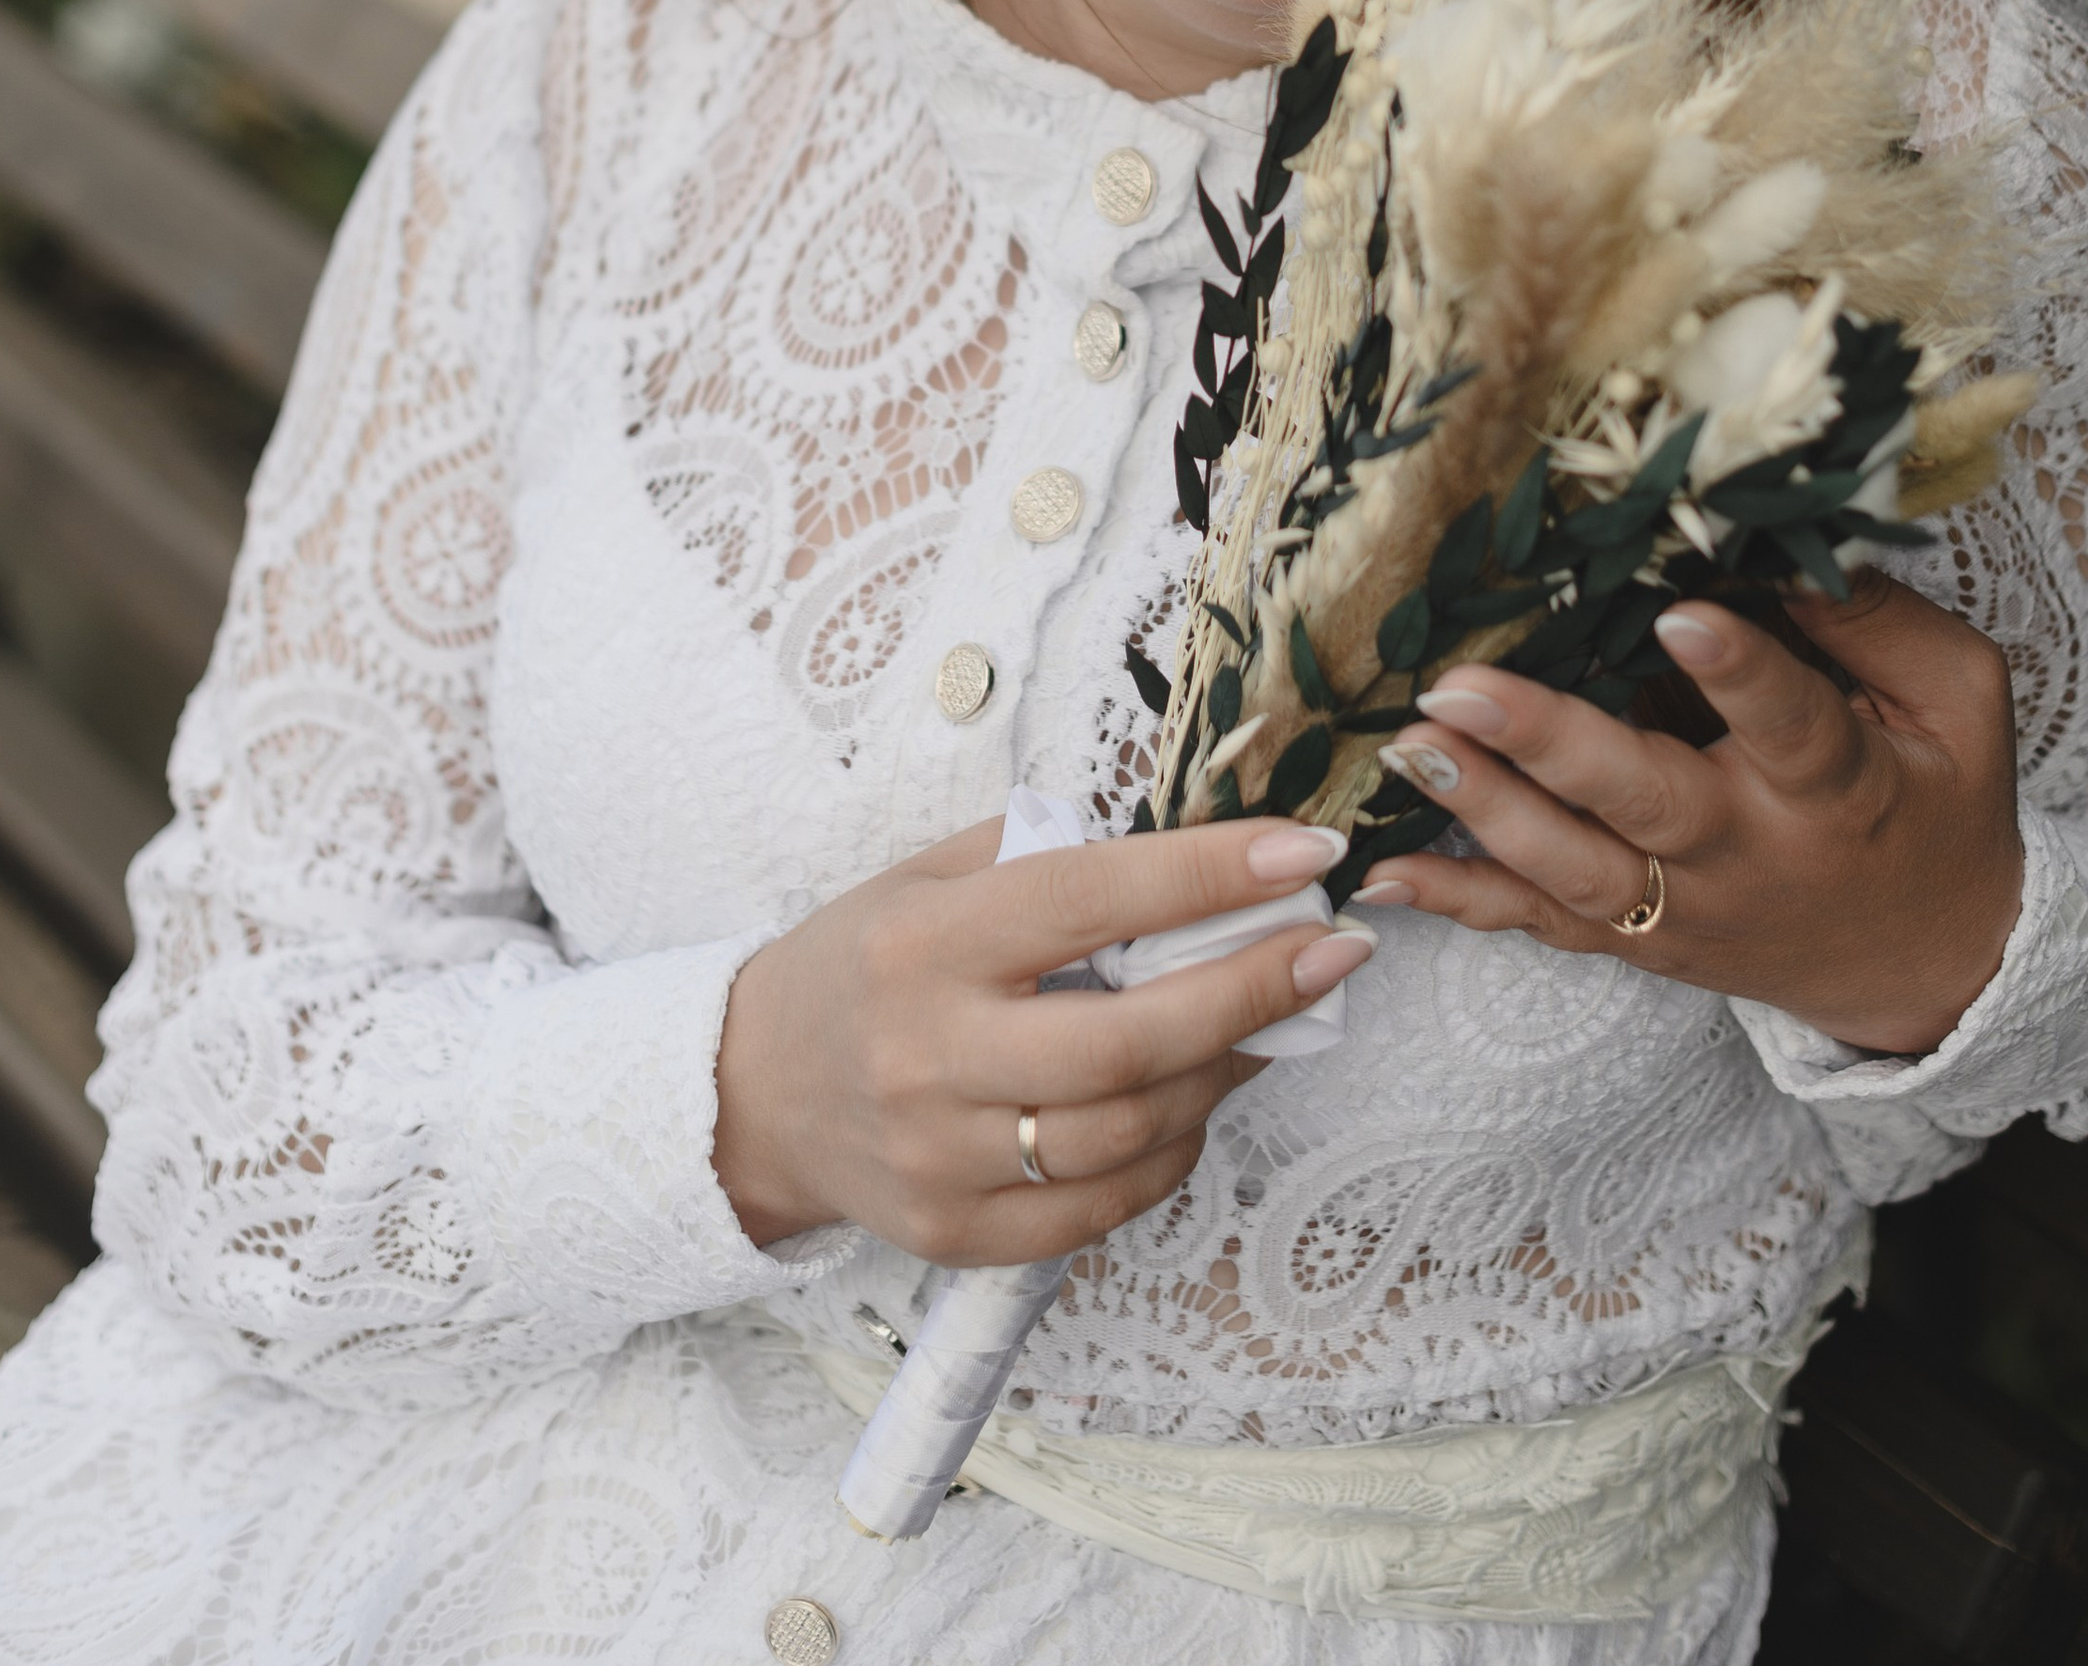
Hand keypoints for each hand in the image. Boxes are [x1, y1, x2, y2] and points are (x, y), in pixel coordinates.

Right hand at [713, 816, 1373, 1263]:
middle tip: (1336, 951)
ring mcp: (944, 1158)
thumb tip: (1191, 854)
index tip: (1304, 854)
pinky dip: (1170, 1151)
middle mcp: (931, 1054)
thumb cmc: (861, 961)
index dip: (1209, 877)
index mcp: (925, 942)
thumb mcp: (927, 876)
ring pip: (1128, 1131)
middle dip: (1253, 990)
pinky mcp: (957, 1234)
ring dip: (1225, 1072)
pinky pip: (1100, 1207)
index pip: (1090, 900)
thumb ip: (1045, 857)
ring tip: (1275, 1019)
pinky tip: (1199, 1096)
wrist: (751, 1093)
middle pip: (1128, 1040)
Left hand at [1352, 579, 2021, 1055]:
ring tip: (1411, 743)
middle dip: (1550, 745)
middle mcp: (1752, 857)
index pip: (1790, 727)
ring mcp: (1688, 911)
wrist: (1932, 968)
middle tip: (1462, 687)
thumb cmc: (1940, 803)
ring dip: (1485, 812)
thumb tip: (1781, 549)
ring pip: (1579, 872)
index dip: (1740, 672)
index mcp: (1840, 790)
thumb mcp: (1957, 704)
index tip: (1683, 614)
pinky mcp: (1645, 943)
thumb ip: (1878, 625)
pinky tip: (1382, 875)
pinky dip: (1463, 904)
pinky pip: (1545, 927)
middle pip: (1647, 806)